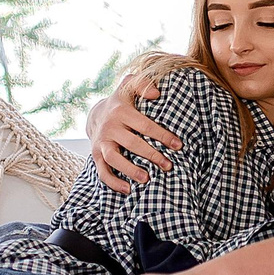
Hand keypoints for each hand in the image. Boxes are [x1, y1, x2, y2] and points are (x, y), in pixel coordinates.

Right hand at [86, 74, 181, 191]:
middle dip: (151, 155)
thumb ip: (143, 84)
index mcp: (121, 111)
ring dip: (130, 170)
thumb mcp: (129, 87)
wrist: (96, 114)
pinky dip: (113, 182)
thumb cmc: (121, 103)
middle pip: (132, 143)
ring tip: (147, 179)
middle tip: (168, 166)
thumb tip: (156, 93)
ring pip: (114, 159)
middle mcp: (110, 127)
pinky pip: (102, 171)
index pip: (144, 125)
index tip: (178, 146)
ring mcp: (101, 142)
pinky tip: (128, 190)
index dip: (162, 135)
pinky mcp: (95, 155)